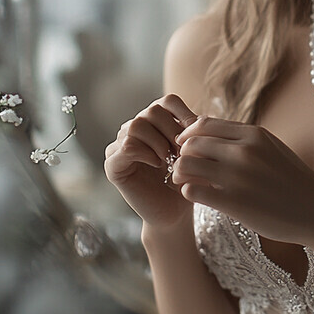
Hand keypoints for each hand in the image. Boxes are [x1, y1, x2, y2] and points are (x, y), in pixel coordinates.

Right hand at [104, 94, 197, 227]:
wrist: (175, 212)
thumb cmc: (186, 182)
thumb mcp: (195, 153)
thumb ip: (194, 132)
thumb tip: (199, 119)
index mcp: (154, 122)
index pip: (167, 101)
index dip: (184, 115)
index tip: (196, 135)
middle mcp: (133, 129)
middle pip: (152, 111)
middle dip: (172, 131)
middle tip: (182, 153)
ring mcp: (119, 146)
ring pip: (136, 125)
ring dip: (158, 142)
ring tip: (169, 160)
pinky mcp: (113, 165)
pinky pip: (126, 146)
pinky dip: (146, 153)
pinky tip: (157, 165)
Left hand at [171, 117, 313, 245]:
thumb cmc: (294, 181)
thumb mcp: (273, 148)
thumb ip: (246, 139)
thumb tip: (215, 134)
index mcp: (253, 134)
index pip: (203, 124)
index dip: (189, 135)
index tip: (189, 148)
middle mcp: (244, 151)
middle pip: (191, 143)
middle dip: (181, 154)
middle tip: (186, 167)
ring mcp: (238, 176)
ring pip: (185, 164)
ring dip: (179, 173)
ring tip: (187, 182)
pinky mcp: (233, 203)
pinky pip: (192, 190)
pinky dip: (188, 192)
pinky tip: (197, 196)